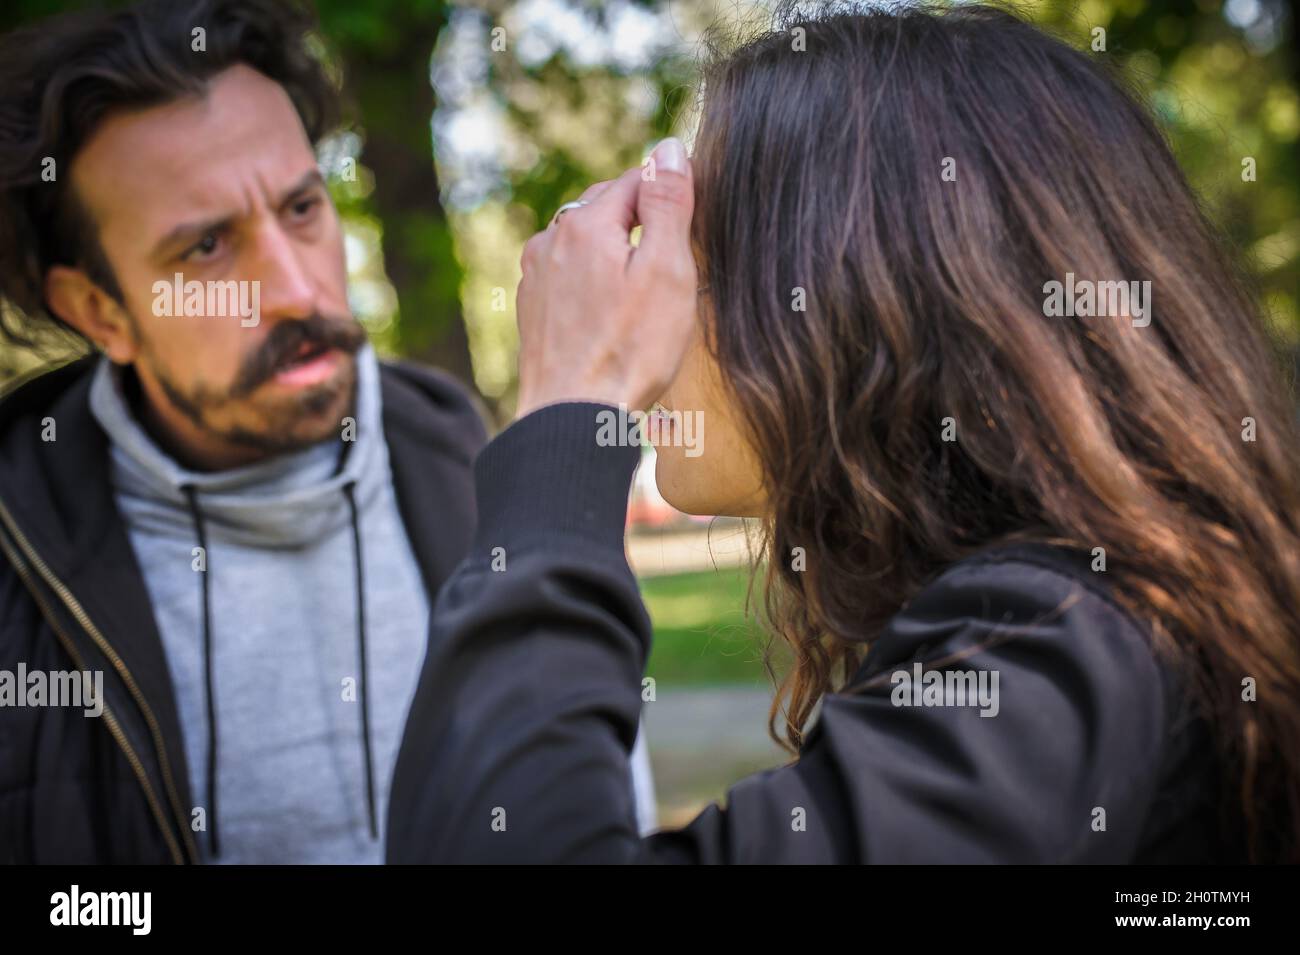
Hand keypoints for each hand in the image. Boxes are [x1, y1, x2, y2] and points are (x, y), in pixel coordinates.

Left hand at [514, 137, 696, 418]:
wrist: (571, 419)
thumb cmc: (629, 351)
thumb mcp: (666, 271)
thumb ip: (667, 204)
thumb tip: (668, 148)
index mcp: (585, 222)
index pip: (636, 181)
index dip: (669, 202)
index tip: (690, 235)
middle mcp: (551, 239)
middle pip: (606, 210)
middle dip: (640, 227)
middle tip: (672, 272)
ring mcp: (536, 276)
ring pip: (586, 244)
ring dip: (615, 257)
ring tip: (643, 300)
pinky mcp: (532, 310)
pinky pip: (569, 278)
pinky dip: (593, 286)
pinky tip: (612, 321)